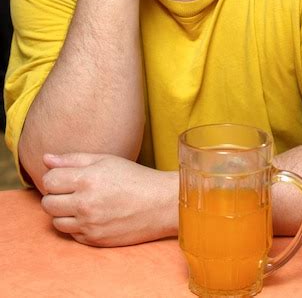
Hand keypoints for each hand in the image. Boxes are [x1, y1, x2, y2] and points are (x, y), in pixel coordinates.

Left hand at [41, 153, 178, 246]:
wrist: (159, 203)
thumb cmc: (133, 177)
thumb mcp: (105, 160)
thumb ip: (73, 159)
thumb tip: (46, 158)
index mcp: (86, 179)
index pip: (49, 180)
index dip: (55, 177)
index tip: (66, 176)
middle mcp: (85, 204)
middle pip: (47, 203)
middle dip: (55, 195)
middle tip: (71, 190)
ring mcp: (89, 225)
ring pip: (56, 221)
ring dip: (63, 212)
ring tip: (81, 203)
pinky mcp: (95, 240)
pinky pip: (71, 234)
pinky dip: (76, 225)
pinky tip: (91, 215)